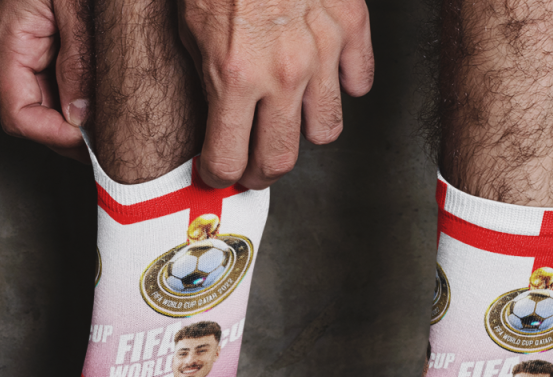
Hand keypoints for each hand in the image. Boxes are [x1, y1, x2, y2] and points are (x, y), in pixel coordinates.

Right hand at [0, 0, 90, 160]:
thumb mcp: (77, 6)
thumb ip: (77, 59)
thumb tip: (80, 117)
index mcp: (11, 42)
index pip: (19, 116)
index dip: (53, 136)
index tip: (89, 141)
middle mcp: (14, 50)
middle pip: (33, 119)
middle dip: (67, 137)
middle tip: (106, 145)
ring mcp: (29, 50)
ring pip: (47, 109)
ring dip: (76, 125)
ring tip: (110, 129)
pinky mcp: (46, 46)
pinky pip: (58, 88)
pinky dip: (80, 104)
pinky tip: (104, 106)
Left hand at [179, 0, 373, 189]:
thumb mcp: (192, 29)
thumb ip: (209, 80)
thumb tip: (219, 121)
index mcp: (235, 74)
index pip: (229, 159)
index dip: (221, 174)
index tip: (220, 172)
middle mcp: (282, 73)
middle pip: (281, 160)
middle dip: (261, 172)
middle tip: (253, 166)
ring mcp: (322, 52)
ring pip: (325, 131)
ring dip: (304, 131)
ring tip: (289, 117)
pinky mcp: (350, 26)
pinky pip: (359, 83)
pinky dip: (345, 86)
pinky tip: (327, 76)